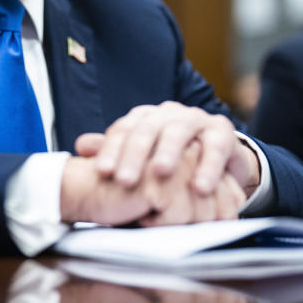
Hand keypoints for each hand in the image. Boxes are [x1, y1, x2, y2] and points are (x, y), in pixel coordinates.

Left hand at [76, 101, 260, 196]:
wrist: (217, 154)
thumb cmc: (171, 157)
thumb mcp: (142, 156)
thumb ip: (114, 150)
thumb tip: (80, 146)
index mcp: (144, 118)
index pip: (123, 130)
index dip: (111, 150)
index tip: (103, 173)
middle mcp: (167, 114)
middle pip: (147, 130)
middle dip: (135, 156)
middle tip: (126, 180)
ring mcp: (195, 119)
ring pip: (178, 132)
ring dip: (169, 153)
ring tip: (160, 173)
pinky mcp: (222, 131)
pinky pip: (215, 147)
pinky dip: (208, 167)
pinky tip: (200, 188)